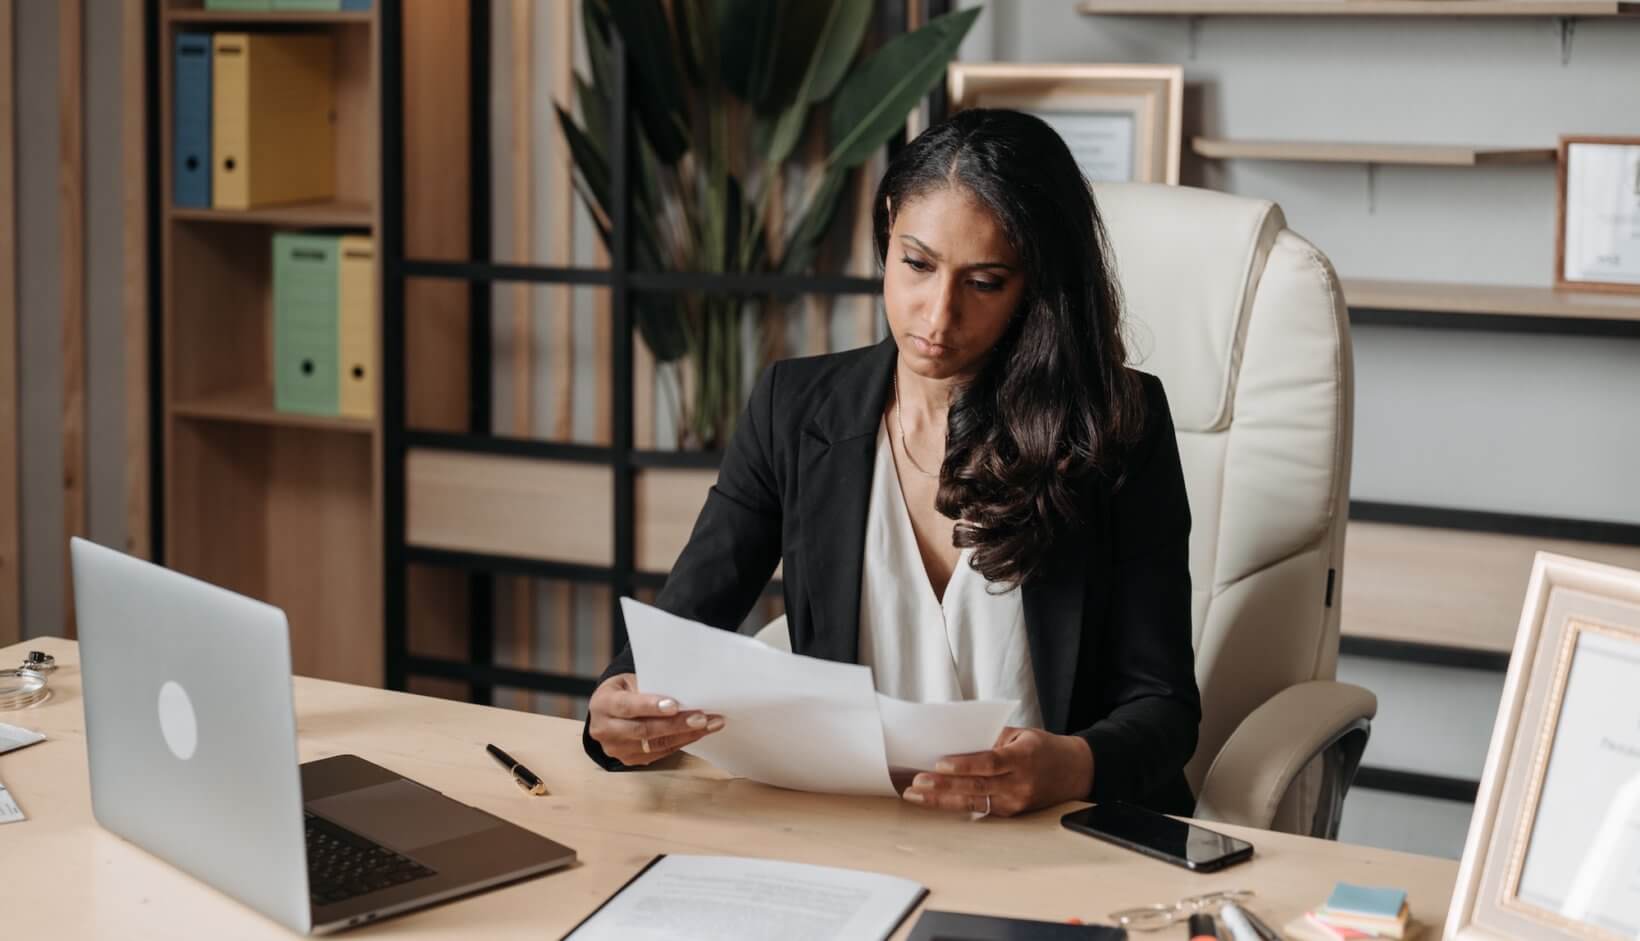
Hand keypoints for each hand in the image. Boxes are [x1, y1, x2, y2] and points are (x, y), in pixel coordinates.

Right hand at [587, 673, 724, 766]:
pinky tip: (699, 733)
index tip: (674, 705)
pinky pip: (660, 752)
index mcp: (602, 703)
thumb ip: (650, 687)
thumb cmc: (625, 689)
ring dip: (686, 735)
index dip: (650, 706)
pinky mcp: (629, 760)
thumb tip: (684, 692)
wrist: (609, 710)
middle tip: (702, 718)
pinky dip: (682, 742)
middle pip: (644, 730)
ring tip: (710, 725)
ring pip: (655, 744)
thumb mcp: (630, 680)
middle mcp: (604, 729)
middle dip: (676, 724)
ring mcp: (616, 748)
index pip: (627, 706)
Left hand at [900, 727, 1093, 816]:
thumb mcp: (1021, 734)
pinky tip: (934, 800)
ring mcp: (1015, 802)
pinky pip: (980, 809)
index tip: (940, 763)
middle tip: (917, 783)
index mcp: (1023, 758)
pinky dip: (955, 803)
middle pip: (977, 787)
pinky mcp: (1011, 813)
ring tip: (917, 794)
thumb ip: (991, 739)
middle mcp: (1020, 784)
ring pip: (973, 803)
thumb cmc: (1043, 748)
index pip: (990, 763)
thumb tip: (955, 742)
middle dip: (943, 786)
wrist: (1075, 772)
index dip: (964, 765)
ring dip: (942, 799)